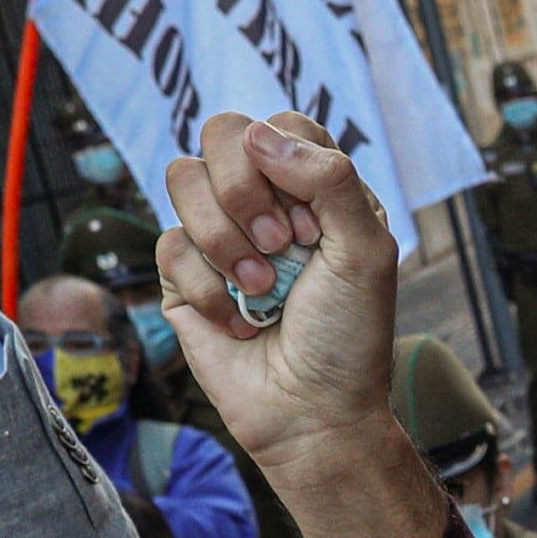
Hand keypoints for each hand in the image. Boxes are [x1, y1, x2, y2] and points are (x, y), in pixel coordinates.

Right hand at [151, 113, 399, 483]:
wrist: (313, 411)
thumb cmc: (349, 336)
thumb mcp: (367, 251)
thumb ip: (329, 180)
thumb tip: (258, 135)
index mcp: (314, 189)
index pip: (280, 125)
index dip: (287, 163)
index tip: (315, 225)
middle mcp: (264, 203)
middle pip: (220, 134)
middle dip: (248, 192)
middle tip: (283, 248)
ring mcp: (218, 234)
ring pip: (182, 179)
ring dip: (226, 241)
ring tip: (263, 289)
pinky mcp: (182, 274)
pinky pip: (169, 245)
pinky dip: (208, 289)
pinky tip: (242, 323)